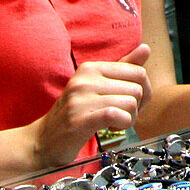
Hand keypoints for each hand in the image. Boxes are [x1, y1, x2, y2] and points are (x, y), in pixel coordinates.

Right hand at [30, 44, 151, 167]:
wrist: (44, 140)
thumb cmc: (75, 113)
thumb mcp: (98, 86)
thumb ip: (123, 68)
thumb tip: (145, 49)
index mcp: (91, 68)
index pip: (137, 72)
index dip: (142, 92)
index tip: (129, 103)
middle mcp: (86, 79)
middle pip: (137, 89)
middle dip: (136, 108)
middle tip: (120, 116)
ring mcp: (81, 98)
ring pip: (131, 103)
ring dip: (129, 119)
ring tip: (113, 123)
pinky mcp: (81, 118)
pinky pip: (118, 115)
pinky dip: (122, 124)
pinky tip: (110, 128)